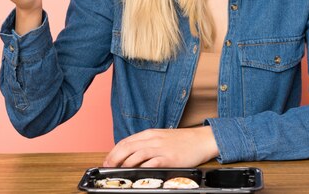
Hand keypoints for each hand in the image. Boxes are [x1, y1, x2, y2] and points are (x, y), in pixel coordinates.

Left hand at [103, 127, 218, 167]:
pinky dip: (142, 168)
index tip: (107, 160)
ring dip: (125, 164)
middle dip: (114, 158)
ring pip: (137, 154)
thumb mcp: (161, 138)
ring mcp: (160, 148)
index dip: (113, 151)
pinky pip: (152, 162)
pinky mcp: (169, 158)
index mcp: (149, 134)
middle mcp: (153, 139)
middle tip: (108, 167)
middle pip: (127, 147)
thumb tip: (132, 154)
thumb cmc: (182, 141)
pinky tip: (137, 173)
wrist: (201, 140)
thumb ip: (147, 144)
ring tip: (118, 171)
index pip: (126, 141)